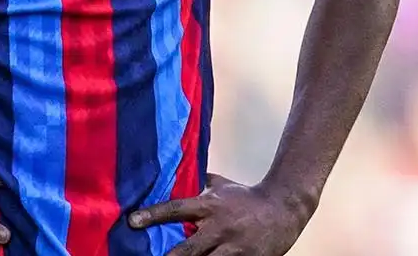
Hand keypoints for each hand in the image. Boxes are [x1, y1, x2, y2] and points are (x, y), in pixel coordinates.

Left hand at [128, 174, 310, 255]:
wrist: (285, 208)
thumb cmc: (247, 196)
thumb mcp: (222, 185)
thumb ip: (199, 181)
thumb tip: (176, 170)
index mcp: (210, 206)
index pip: (175, 209)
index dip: (152, 215)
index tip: (132, 221)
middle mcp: (219, 228)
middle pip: (188, 249)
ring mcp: (234, 248)